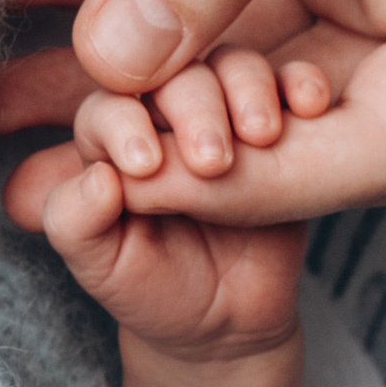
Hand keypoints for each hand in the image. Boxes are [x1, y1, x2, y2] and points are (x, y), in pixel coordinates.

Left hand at [9, 50, 314, 365]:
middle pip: (173, 74)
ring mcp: (225, 114)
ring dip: (248, 89)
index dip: (123, 126)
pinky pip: (293, 84)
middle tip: (212, 161)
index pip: (108, 107)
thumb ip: (75, 223)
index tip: (147, 166)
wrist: (223, 321)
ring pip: (232, 66)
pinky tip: (310, 105)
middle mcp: (163, 115)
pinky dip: (302, 83)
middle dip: (192, 108)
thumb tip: (98, 178)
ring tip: (262, 137)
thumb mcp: (100, 267)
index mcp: (109, 140)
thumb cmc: (150, 287)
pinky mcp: (281, 123)